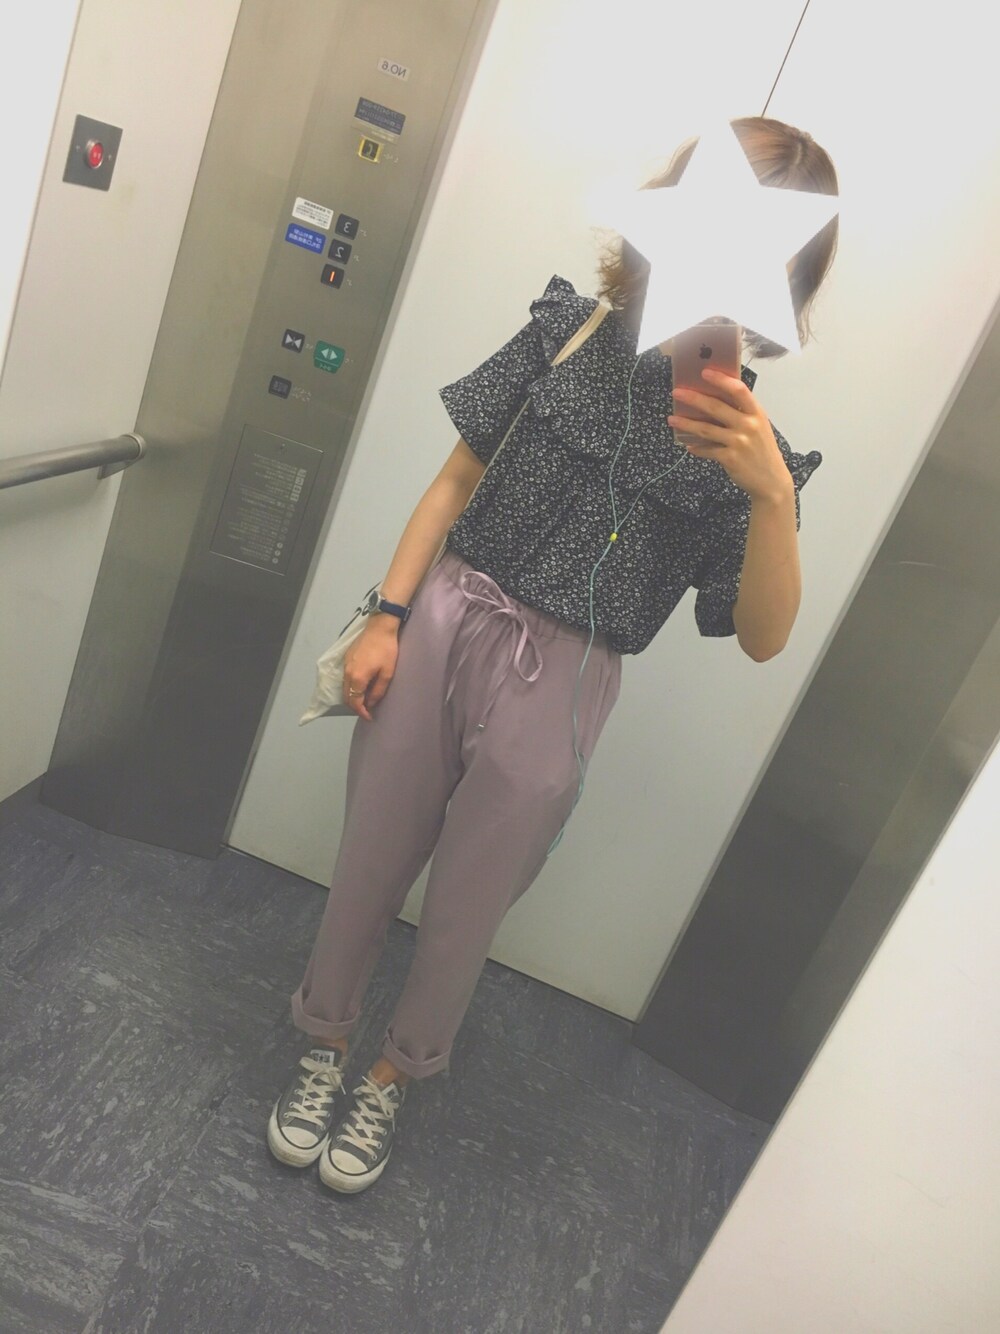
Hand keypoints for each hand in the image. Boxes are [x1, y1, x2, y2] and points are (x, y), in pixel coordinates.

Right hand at [342, 618, 398, 720]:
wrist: (379, 627)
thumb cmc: (386, 650)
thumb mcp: (387, 673)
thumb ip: (378, 691)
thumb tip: (370, 703)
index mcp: (357, 678)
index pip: (355, 702)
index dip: (362, 712)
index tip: (370, 717)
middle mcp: (347, 673)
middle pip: (346, 697)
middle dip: (355, 706)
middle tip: (367, 710)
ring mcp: (345, 665)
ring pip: (344, 688)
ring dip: (352, 696)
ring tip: (364, 699)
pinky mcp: (346, 658)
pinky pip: (345, 678)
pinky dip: (351, 686)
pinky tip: (361, 685)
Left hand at [667, 368, 793, 505]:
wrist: (771, 480)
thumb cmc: (761, 450)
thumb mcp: (758, 427)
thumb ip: (742, 414)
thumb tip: (712, 401)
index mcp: (756, 413)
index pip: (739, 390)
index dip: (721, 380)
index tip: (705, 372)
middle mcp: (748, 425)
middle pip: (716, 407)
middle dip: (694, 398)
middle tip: (677, 393)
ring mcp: (739, 442)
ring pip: (706, 429)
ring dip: (686, 423)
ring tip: (671, 419)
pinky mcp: (730, 458)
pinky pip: (707, 450)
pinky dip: (696, 447)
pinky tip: (687, 444)